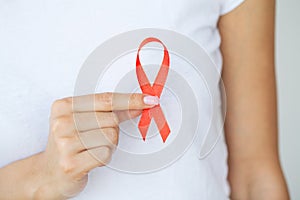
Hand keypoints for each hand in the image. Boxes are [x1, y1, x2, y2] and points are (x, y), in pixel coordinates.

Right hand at [33, 93, 157, 198]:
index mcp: (64, 106)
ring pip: (111, 137)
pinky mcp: (71, 163)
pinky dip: (104, 157)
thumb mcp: (83, 121)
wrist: (49, 173)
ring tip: (91, 148)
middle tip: (95, 138)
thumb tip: (138, 105)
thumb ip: (109, 111)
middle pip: (112, 120)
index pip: (106, 99)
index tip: (148, 100)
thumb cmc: (68, 144)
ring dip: (108, 145)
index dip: (130, 100)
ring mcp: (65, 143)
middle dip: (112, 130)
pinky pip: (106, 154)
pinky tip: (90, 158)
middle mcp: (62, 122)